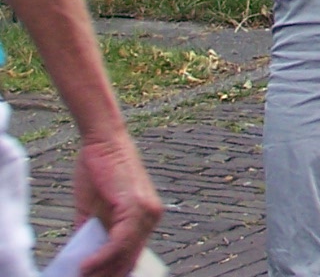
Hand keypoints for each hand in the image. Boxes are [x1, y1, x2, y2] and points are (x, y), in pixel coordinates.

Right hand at [72, 128, 162, 276]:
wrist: (103, 142)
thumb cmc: (98, 172)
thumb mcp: (93, 210)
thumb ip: (93, 233)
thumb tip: (83, 259)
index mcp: (145, 217)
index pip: (132, 255)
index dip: (113, 272)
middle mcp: (151, 216)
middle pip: (129, 259)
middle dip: (106, 274)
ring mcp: (146, 211)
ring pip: (125, 254)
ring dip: (101, 270)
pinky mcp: (134, 206)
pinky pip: (120, 241)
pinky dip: (102, 257)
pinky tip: (85, 266)